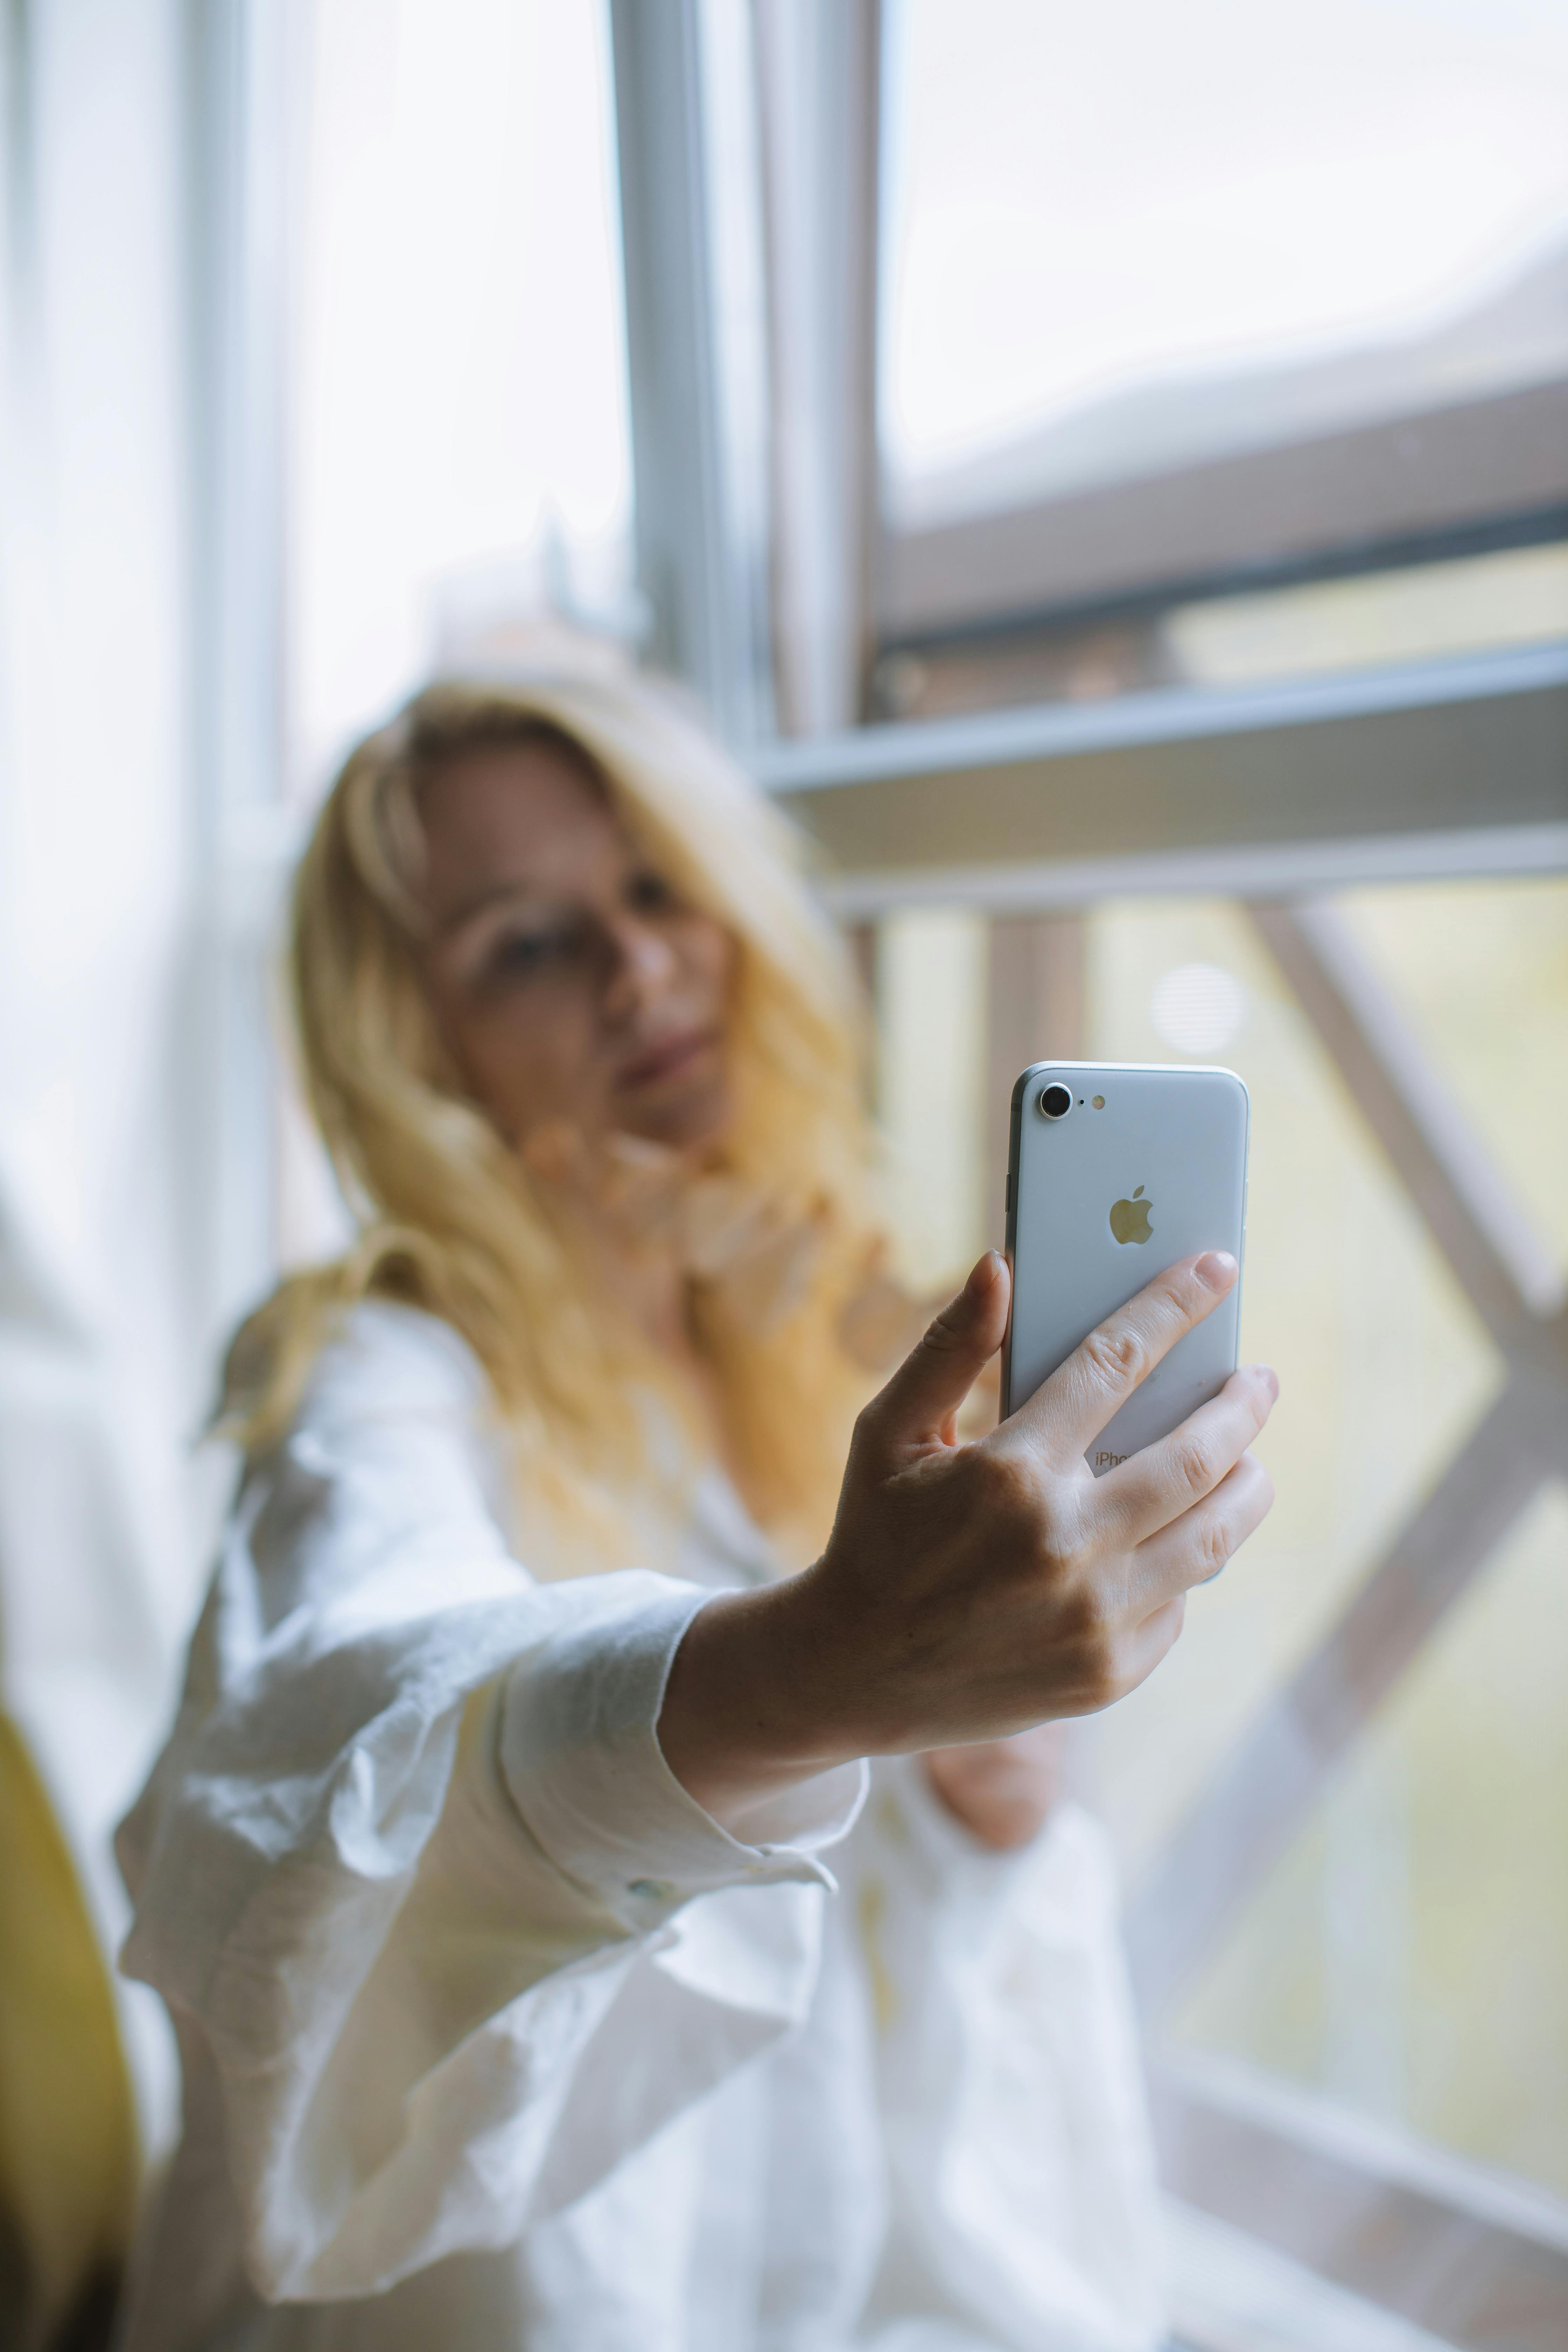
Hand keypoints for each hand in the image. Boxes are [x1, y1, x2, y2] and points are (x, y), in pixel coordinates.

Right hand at [658, 1248, 1275, 1827]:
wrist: (854, 1673)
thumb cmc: (875, 1534)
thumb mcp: (888, 1432)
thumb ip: (949, 1347)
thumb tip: (1000, 1265)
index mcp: (1011, 1472)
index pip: (1118, 1362)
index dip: (1174, 1306)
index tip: (1217, 1269)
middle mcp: (1065, 1543)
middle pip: (1198, 1454)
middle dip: (1242, 1403)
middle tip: (1259, 1379)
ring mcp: (1095, 1616)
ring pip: (1215, 1535)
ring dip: (1247, 1483)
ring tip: (1250, 1459)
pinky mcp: (1111, 1671)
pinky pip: (1179, 1602)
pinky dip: (1185, 1560)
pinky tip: (1176, 1539)